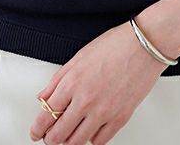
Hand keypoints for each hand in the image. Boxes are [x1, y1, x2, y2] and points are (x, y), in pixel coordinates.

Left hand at [28, 20, 168, 144]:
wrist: (144, 46)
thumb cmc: (115, 45)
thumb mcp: (79, 57)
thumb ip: (58, 80)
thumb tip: (44, 97)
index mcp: (72, 83)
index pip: (46, 115)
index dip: (37, 128)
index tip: (35, 132)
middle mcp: (86, 100)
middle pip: (59, 134)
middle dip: (50, 138)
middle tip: (49, 136)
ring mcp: (103, 112)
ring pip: (77, 142)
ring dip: (69, 141)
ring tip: (68, 136)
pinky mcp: (120, 118)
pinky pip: (99, 141)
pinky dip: (91, 139)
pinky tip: (90, 131)